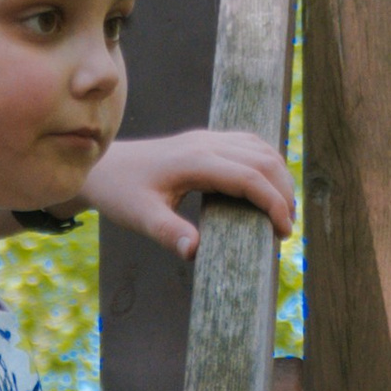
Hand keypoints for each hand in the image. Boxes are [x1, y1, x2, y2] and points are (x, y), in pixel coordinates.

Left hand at [87, 128, 295, 261]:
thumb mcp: (141, 218)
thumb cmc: (121, 193)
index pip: (249, 176)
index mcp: (195, 161)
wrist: (103, 167)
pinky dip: (265, 163)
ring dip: (278, 176)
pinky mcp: (205, 141)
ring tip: (284, 211)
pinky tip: (268, 186)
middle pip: (263, 159)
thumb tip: (196, 252)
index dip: (273, 202)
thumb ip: (168, 233)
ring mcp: (207, 138)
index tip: (284, 231)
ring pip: (259, 148)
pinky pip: (247, 144)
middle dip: (284, 191)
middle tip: (287, 228)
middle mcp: (206, 143)